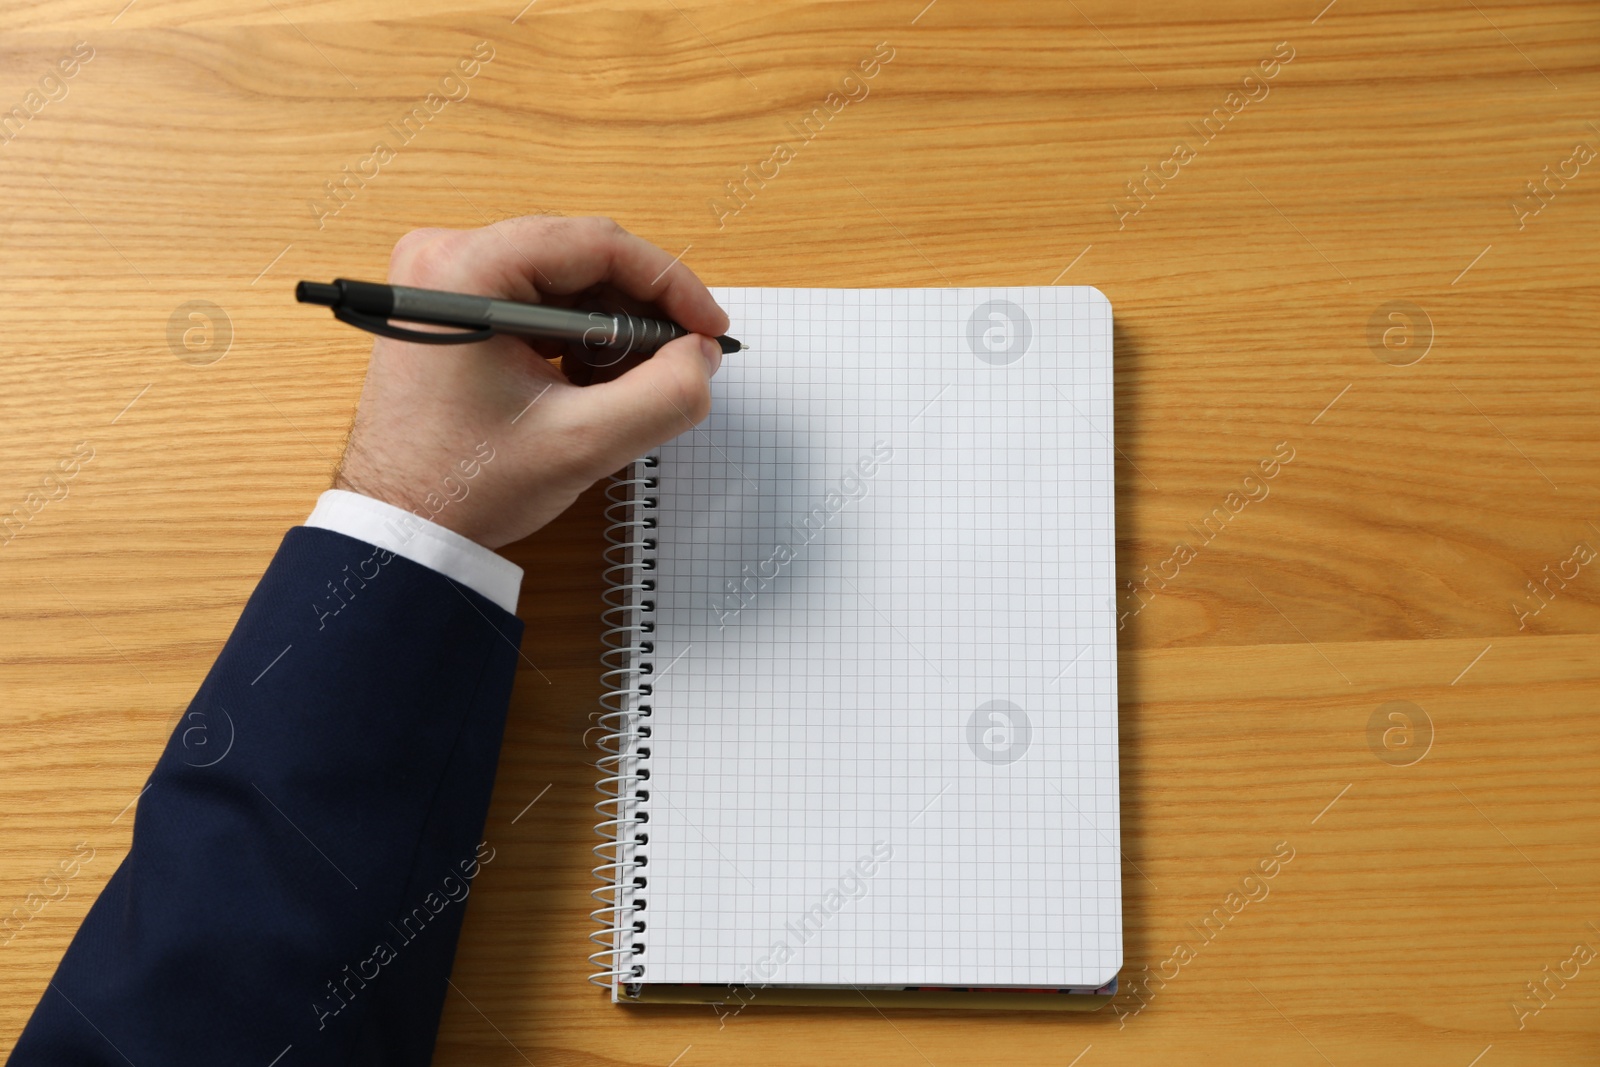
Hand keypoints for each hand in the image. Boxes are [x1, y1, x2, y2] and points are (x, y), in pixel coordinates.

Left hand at [332, 216, 728, 548]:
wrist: (399, 524)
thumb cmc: (463, 484)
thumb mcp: (583, 443)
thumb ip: (664, 396)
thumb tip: (702, 356)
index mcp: (467, 270)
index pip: (597, 244)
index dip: (669, 285)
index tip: (708, 329)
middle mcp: (448, 256)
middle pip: (581, 258)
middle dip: (640, 313)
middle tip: (680, 363)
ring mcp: (445, 279)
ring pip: (564, 281)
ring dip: (611, 330)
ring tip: (627, 388)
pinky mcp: (452, 307)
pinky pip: (537, 301)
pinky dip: (578, 338)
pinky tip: (591, 386)